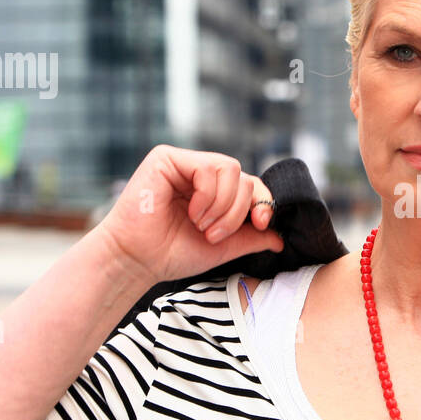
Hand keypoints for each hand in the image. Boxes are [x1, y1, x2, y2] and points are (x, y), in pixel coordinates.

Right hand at [95, 144, 283, 284]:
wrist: (139, 260)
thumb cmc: (173, 254)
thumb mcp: (224, 247)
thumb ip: (252, 238)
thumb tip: (281, 238)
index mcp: (215, 191)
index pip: (252, 185)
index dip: (263, 202)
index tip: (261, 224)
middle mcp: (201, 174)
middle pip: (244, 178)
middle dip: (237, 212)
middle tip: (213, 235)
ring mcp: (184, 163)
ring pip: (231, 169)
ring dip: (223, 205)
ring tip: (201, 225)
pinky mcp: (167, 158)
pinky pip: (208, 167)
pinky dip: (207, 195)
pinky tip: (191, 212)